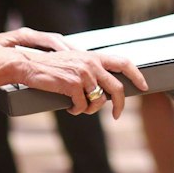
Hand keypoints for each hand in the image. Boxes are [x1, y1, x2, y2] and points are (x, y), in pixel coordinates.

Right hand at [18, 48, 147, 117]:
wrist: (29, 66)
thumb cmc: (50, 66)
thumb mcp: (75, 61)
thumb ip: (90, 68)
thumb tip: (104, 86)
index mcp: (94, 57)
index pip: (123, 62)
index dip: (136, 74)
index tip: (143, 86)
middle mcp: (92, 63)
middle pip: (117, 88)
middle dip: (120, 105)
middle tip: (117, 115)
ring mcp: (83, 74)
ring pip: (99, 101)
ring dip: (91, 109)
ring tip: (80, 107)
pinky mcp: (73, 85)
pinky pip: (82, 106)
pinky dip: (76, 110)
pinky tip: (69, 107)